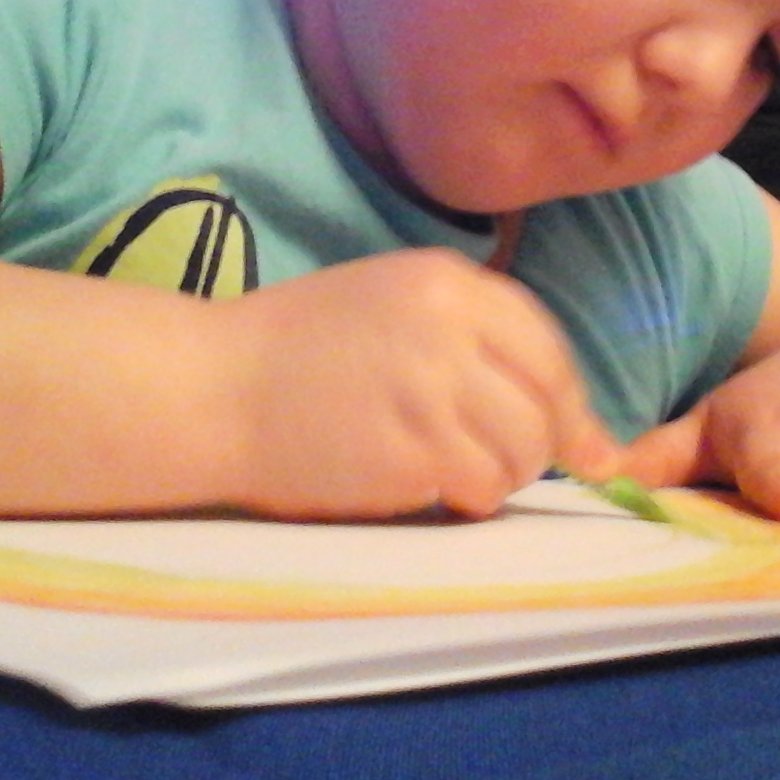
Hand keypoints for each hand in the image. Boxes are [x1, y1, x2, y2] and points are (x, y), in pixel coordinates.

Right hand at [207, 247, 621, 520]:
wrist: (214, 388)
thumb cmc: (296, 348)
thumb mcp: (390, 302)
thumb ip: (472, 337)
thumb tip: (559, 402)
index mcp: (446, 281)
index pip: (545, 342)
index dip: (564, 394)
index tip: (566, 427)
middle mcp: (449, 326)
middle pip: (547, 398)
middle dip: (546, 441)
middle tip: (512, 462)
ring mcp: (432, 389)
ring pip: (524, 448)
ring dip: (507, 474)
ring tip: (466, 475)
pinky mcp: (411, 450)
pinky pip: (480, 484)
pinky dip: (472, 498)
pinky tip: (439, 492)